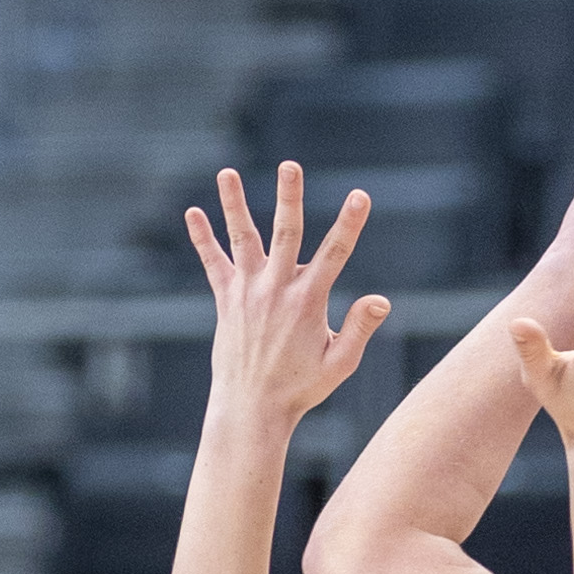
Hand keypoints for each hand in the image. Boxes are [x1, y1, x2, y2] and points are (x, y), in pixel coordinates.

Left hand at [186, 163, 388, 430]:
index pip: (334, 254)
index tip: (361, 195)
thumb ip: (360, 328)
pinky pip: (213, 263)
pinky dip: (203, 239)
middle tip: (291, 165)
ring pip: (242, 238)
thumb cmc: (301, 388)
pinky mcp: (226, 300)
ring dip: (234, 204)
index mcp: (308, 301)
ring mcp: (248, 292)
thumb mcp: (340, 363)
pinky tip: (192, 213)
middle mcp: (276, 289)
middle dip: (290, 197)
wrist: (251, 408)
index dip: (350, 223)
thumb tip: (381, 300)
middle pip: (285, 233)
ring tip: (226, 172)